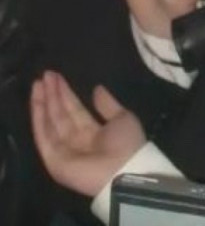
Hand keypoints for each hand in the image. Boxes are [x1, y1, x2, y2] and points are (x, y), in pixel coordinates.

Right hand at [30, 71, 145, 196]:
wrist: (123, 169)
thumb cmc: (127, 143)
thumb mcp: (122, 117)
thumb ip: (107, 104)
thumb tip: (97, 88)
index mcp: (93, 132)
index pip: (75, 110)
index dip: (66, 93)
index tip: (58, 77)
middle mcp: (76, 140)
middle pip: (61, 114)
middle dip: (53, 94)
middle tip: (46, 74)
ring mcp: (63, 150)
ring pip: (50, 122)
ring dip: (43, 102)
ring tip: (39, 83)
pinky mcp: (53, 159)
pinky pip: (44, 136)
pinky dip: (39, 118)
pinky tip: (37, 101)